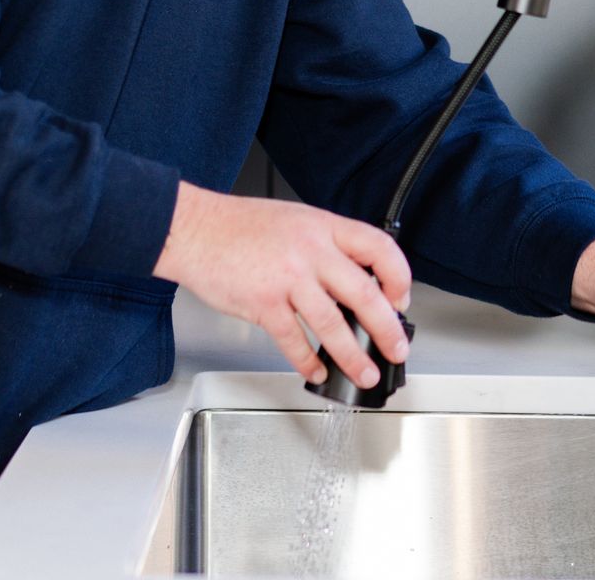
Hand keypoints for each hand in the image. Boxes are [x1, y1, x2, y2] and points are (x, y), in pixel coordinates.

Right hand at [152, 182, 411, 388]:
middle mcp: (311, 251)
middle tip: (395, 349)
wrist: (195, 229)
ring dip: (354, 356)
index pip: (379, 248)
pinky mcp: (263, 303)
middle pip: (365, 294)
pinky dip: (308, 361)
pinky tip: (316, 370)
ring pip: (333, 325)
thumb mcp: (296, 220)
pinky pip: (294, 341)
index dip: (398, 277)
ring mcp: (287, 278)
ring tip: (364, 373)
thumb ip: (326, 246)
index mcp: (323, 226)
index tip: (399, 300)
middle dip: (387, 330)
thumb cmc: (239, 225)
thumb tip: (355, 282)